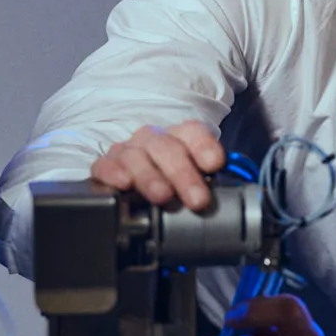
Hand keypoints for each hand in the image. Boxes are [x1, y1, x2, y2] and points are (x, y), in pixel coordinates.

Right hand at [89, 120, 225, 210]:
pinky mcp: (104, 167)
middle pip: (167, 147)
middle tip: (197, 200)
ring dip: (151, 177)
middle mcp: (151, 140)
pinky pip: (104, 165)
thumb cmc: (168, 187)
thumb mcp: (191, 185)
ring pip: (137, 156)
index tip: (215, 165)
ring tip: (162, 196)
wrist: (130, 191)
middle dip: (183, 174)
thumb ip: (208, 187)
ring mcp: (127, 152)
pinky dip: (113, 173)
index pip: (192, 132)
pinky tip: (123, 183)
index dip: (204, 146)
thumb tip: (232, 203)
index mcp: (177, 139)